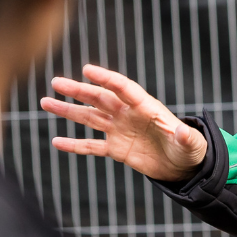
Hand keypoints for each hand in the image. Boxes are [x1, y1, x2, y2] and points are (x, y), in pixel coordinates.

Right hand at [41, 65, 207, 181]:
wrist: (183, 166)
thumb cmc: (189, 149)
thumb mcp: (191, 144)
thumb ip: (185, 137)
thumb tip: (182, 132)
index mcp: (146, 107)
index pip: (123, 88)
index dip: (106, 79)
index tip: (87, 70)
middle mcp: (128, 115)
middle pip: (99, 98)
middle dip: (78, 90)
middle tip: (56, 82)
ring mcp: (119, 130)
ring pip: (89, 117)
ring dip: (68, 110)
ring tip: (46, 102)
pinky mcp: (116, 149)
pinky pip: (91, 146)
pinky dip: (74, 145)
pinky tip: (57, 142)